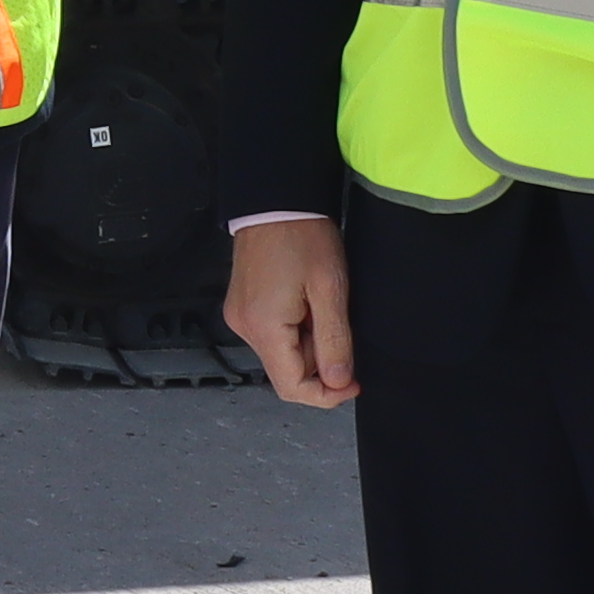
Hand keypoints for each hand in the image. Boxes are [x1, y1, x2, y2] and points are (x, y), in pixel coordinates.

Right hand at [226, 214, 358, 408]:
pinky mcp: (244, 305)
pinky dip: (296, 329)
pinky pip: (273, 334)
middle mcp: (244, 327)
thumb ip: (335, 341)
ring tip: (323, 306)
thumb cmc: (301, 234)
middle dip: (320, 363)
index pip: (292, 388)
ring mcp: (241, 316)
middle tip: (341, 327)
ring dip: (309, 344)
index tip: (353, 382)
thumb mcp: (330, 290)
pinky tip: (308, 302)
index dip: (326, 395)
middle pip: (287, 372)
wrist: (275, 198)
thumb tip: (339, 382)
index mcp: (264, 327)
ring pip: (282, 353)